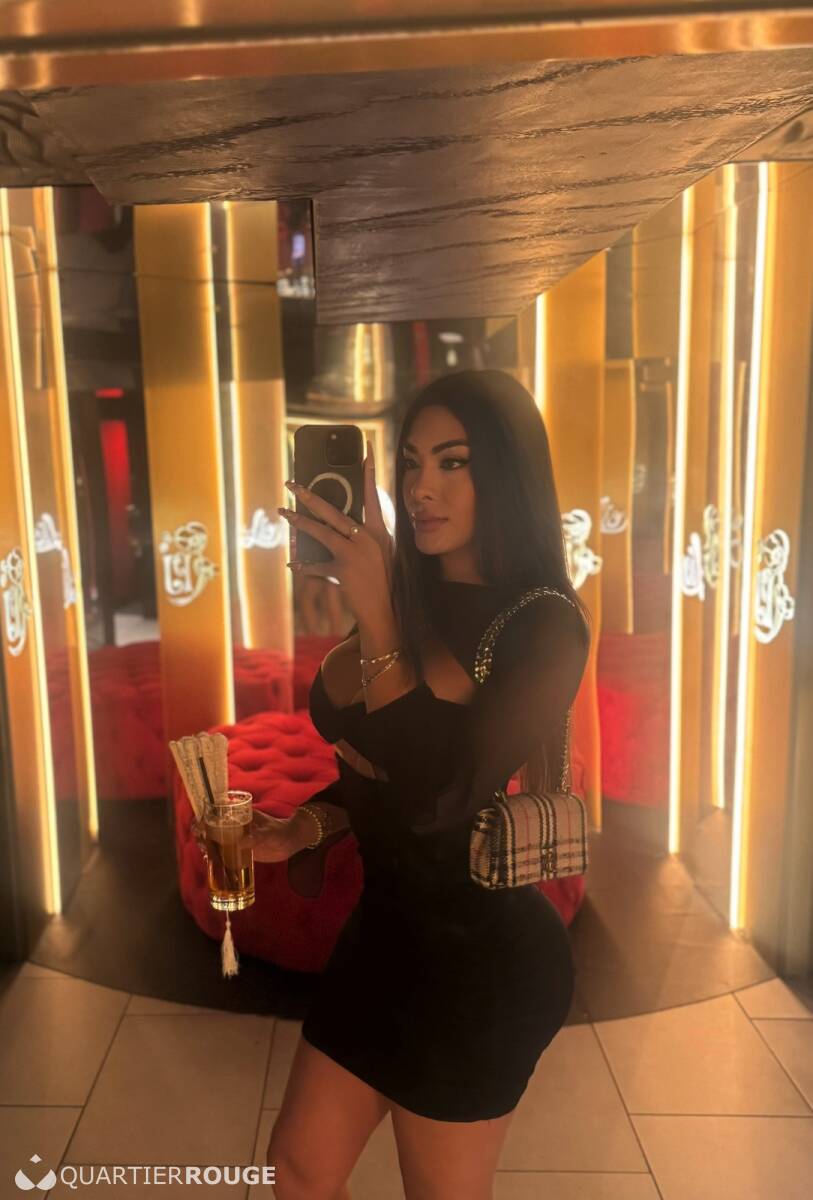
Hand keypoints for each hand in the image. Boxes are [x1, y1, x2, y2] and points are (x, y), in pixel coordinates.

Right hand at [191, 810, 296, 864]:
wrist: (290, 842)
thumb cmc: (280, 831)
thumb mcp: (269, 833)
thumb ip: (257, 837)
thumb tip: (241, 843)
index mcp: (240, 813)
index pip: (217, 810)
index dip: (204, 815)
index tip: (198, 824)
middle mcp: (234, 824)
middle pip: (212, 825)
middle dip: (202, 831)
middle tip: (201, 840)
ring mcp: (236, 837)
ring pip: (215, 839)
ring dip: (206, 844)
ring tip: (204, 851)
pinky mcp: (239, 849)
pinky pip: (223, 851)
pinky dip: (215, 856)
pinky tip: (210, 862)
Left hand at [279, 440, 391, 621]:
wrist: (386, 611)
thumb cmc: (385, 581)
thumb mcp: (381, 553)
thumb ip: (364, 536)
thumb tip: (340, 524)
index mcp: (379, 531)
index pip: (374, 495)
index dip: (370, 471)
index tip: (367, 449)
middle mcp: (367, 538)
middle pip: (333, 511)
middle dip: (309, 496)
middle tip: (291, 484)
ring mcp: (354, 554)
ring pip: (320, 532)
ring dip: (299, 522)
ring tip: (283, 512)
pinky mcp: (342, 571)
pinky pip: (317, 566)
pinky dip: (304, 566)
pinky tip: (293, 564)